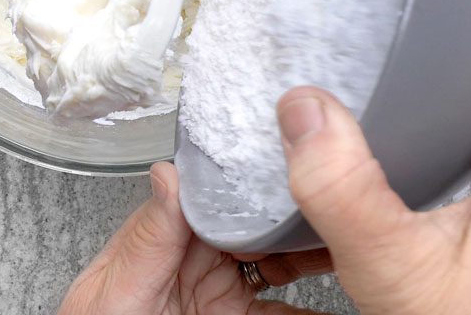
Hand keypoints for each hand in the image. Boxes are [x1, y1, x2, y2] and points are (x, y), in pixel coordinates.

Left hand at [59, 161, 332, 313]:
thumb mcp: (115, 297)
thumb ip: (146, 242)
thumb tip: (168, 174)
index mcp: (165, 239)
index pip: (219, 194)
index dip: (257, 178)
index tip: (298, 168)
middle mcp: (200, 261)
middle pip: (262, 224)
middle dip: (302, 214)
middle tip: (346, 211)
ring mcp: (226, 297)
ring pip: (286, 267)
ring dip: (321, 256)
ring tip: (355, 250)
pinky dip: (320, 304)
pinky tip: (349, 295)